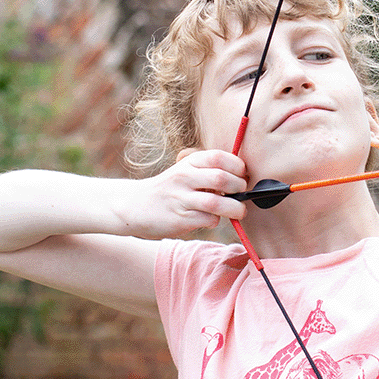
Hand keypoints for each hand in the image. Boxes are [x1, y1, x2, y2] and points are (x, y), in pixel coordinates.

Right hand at [116, 149, 248, 238]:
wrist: (133, 205)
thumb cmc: (171, 188)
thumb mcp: (186, 171)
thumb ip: (210, 170)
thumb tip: (244, 178)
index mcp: (189, 162)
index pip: (219, 157)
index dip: (238, 167)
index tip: (242, 176)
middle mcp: (184, 177)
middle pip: (222, 179)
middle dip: (239, 188)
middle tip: (241, 195)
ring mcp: (180, 198)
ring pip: (217, 203)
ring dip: (235, 209)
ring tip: (238, 211)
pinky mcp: (179, 218)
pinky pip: (208, 220)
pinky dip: (216, 221)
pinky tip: (211, 219)